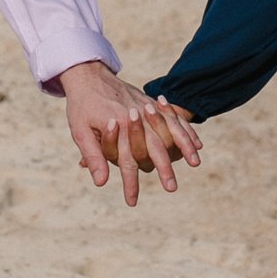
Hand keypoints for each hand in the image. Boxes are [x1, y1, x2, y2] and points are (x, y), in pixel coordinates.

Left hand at [59, 62, 201, 205]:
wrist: (89, 75)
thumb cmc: (82, 105)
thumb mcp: (80, 130)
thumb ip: (93, 155)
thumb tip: (101, 182)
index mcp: (118, 127)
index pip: (127, 161)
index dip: (129, 183)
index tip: (132, 202)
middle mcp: (135, 118)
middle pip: (155, 147)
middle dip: (164, 169)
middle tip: (172, 188)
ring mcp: (145, 108)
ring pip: (170, 129)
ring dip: (184, 146)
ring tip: (195, 162)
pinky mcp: (150, 102)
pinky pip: (173, 116)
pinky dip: (186, 129)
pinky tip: (196, 142)